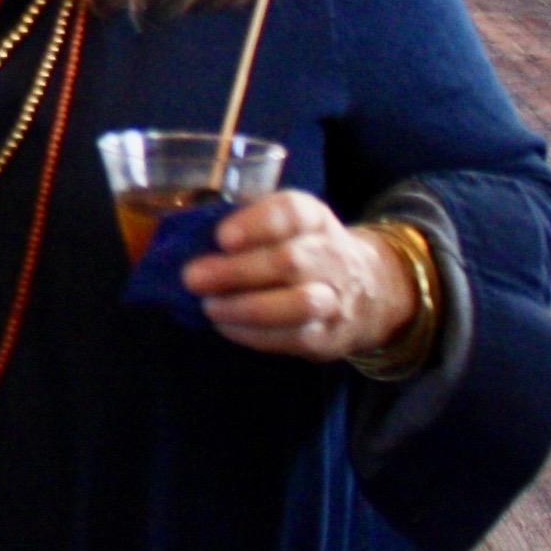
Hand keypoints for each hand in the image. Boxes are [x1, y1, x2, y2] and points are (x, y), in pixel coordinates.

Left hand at [181, 190, 420, 361]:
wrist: (367, 289)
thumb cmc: (300, 248)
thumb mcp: (282, 223)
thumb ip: (241, 224)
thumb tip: (183, 237)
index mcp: (312, 218)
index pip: (292, 213)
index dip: (257, 224)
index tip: (222, 237)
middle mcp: (330, 255)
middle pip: (290, 262)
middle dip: (237, 272)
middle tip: (193, 277)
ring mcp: (334, 299)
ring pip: (298, 305)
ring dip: (246, 308)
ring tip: (209, 306)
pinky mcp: (329, 337)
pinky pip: (293, 338)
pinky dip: (253, 334)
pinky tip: (225, 324)